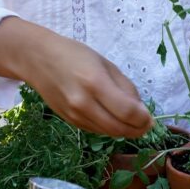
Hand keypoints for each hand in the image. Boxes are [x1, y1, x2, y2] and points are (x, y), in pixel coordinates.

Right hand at [0, 16, 153, 137]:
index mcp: (95, 83)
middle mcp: (83, 103)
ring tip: (132, 120)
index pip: (127, 112)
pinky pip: (96, 131)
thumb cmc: (75, 55)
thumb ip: (124, 87)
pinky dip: (109, 128)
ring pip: (108, 133)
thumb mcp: (105, 63)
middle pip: (119, 128)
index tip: (151, 117)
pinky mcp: (69, 122)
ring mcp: (74, 116)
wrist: (39, 60)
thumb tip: (141, 110)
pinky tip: (113, 118)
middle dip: (138, 129)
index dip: (144, 119)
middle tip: (147, 124)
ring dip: (124, 131)